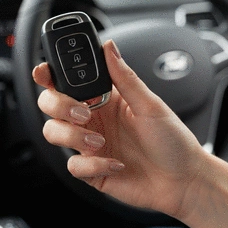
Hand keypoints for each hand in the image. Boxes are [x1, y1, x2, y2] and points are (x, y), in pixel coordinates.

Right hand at [32, 39, 207, 218]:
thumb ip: (124, 77)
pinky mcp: (90, 169)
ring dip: (72, 136)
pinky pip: (73, 166)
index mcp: (103, 98)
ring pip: (53, 132)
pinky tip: (115, 164)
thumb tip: (109, 47)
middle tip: (84, 113)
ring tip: (101, 142)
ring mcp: (88, 144)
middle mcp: (92, 118)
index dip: (49, 74)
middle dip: (59, 106)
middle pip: (51, 104)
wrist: (183, 180)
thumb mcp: (150, 105)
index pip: (67, 81)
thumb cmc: (172, 140)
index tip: (43, 72)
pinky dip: (92, 165)